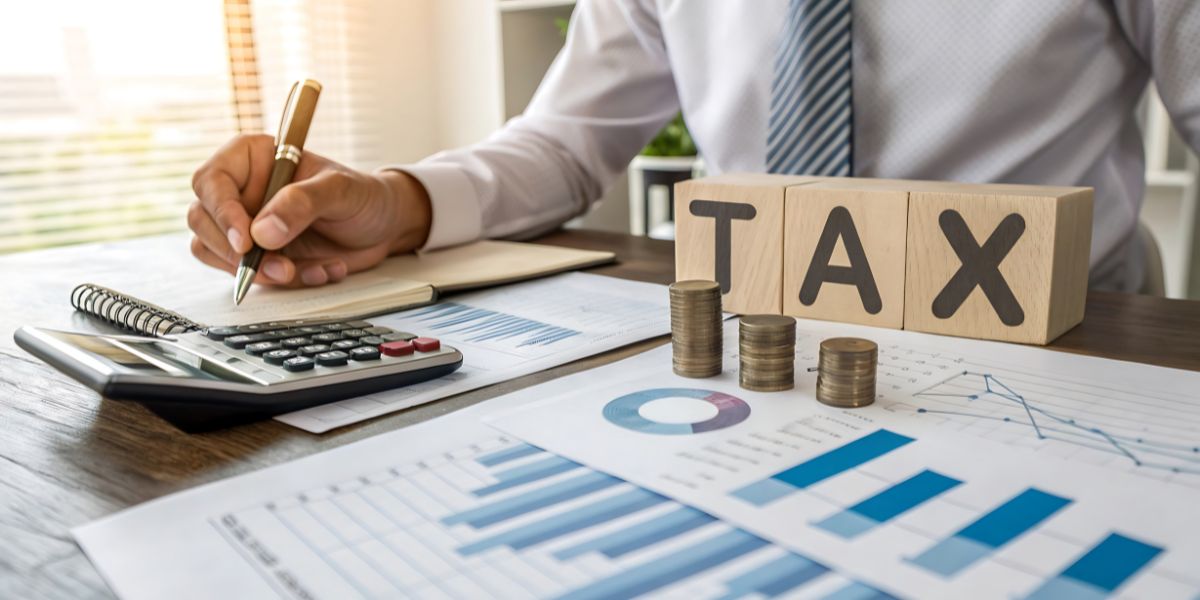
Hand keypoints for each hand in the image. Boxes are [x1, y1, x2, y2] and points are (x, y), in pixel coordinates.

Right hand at [188, 134, 431, 286]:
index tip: (247, 241)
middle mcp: (242, 190)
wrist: (384, 227)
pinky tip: (320, 271)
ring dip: (257, 272)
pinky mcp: (258, 254)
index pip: (211, 181)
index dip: (222, 212)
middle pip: (203, 221)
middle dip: (238, 253)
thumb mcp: (341, 191)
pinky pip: (247, 275)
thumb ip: (303, 203)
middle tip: (280, 268)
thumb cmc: (363, 196)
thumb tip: (261, 232)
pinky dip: (281, 282)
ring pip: (216, 252)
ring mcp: (246, 224)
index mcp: (253, 158)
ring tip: (303, 271)